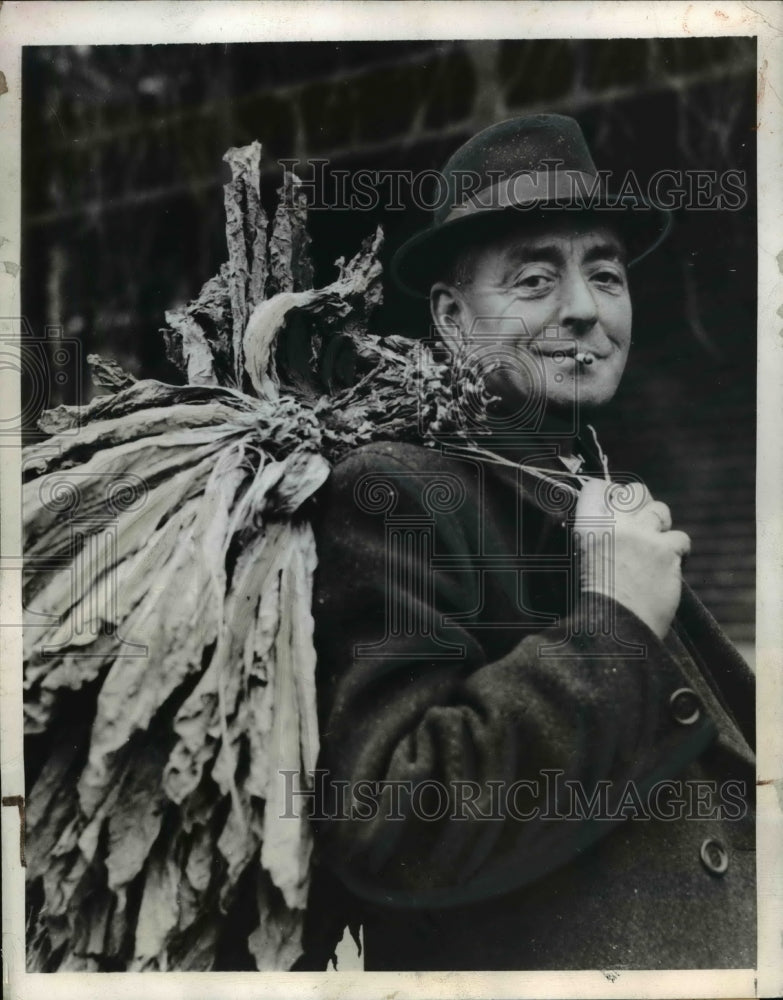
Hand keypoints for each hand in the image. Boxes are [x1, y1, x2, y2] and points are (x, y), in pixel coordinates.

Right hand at [573, 479, 690, 639]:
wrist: (613, 627)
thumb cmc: (594, 599)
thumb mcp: (582, 559)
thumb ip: (596, 536)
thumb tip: (613, 524)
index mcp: (588, 526)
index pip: (597, 487)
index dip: (609, 493)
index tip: (614, 503)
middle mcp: (616, 524)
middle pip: (636, 491)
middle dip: (640, 502)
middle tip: (640, 522)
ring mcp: (644, 536)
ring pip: (661, 510)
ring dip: (660, 524)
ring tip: (655, 544)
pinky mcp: (667, 552)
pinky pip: (681, 539)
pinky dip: (678, 550)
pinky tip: (670, 563)